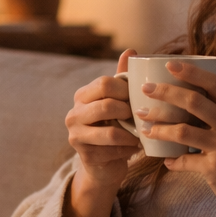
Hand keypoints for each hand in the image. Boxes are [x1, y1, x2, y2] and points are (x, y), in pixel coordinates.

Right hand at [61, 49, 141, 216]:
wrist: (103, 166)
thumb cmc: (114, 128)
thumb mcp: (118, 102)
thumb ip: (122, 78)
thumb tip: (131, 50)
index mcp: (82, 96)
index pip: (103, 83)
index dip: (126, 89)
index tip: (141, 97)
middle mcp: (73, 114)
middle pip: (106, 105)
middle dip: (129, 111)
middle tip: (142, 116)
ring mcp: (76, 136)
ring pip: (110, 131)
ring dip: (131, 132)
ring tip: (141, 132)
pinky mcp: (84, 155)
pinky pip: (114, 150)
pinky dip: (129, 148)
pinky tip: (136, 148)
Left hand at [137, 60, 215, 216]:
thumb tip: (194, 94)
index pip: (215, 84)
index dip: (191, 72)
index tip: (170, 64)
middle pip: (194, 101)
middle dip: (165, 93)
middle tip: (145, 90)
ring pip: (183, 130)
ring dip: (159, 127)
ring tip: (144, 126)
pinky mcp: (215, 168)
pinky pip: (184, 160)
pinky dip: (172, 161)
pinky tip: (164, 161)